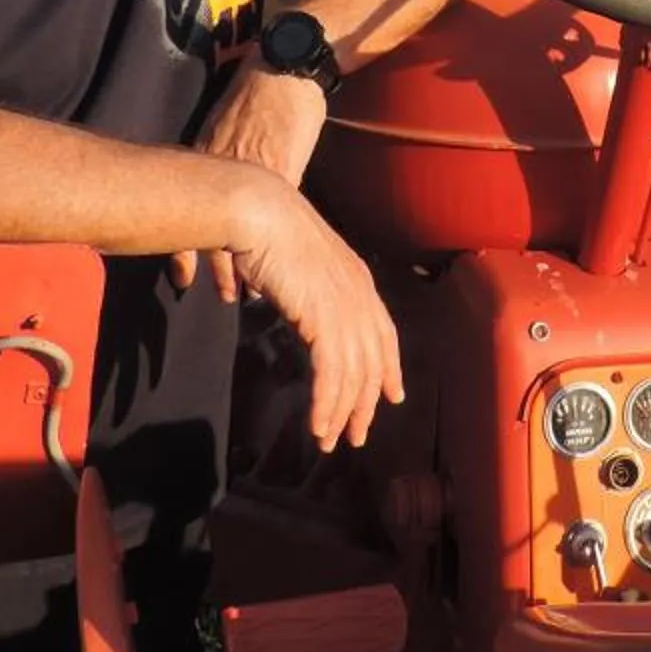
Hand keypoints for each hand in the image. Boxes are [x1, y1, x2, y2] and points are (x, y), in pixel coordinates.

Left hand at [172, 56, 331, 299]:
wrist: (283, 66)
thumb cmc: (256, 93)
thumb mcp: (225, 126)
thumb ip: (215, 158)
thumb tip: (205, 192)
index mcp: (208, 156)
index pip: (187, 213)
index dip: (183, 250)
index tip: (182, 276)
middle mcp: (225, 166)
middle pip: (212, 228)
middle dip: (212, 265)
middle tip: (215, 292)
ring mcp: (255, 168)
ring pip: (242, 228)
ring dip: (240, 263)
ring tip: (243, 291)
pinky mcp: (284, 165)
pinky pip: (275, 215)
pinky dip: (273, 244)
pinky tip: (275, 264)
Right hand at [226, 177, 404, 448]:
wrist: (259, 211)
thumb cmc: (267, 231)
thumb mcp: (299, 265)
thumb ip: (310, 293)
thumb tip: (301, 314)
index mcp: (358, 279)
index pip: (385, 333)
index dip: (389, 367)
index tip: (392, 395)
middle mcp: (360, 295)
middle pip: (373, 362)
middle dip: (365, 403)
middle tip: (355, 434)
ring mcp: (345, 307)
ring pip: (353, 375)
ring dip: (340, 413)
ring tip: (329, 440)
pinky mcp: (324, 319)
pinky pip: (331, 375)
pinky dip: (325, 405)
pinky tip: (318, 426)